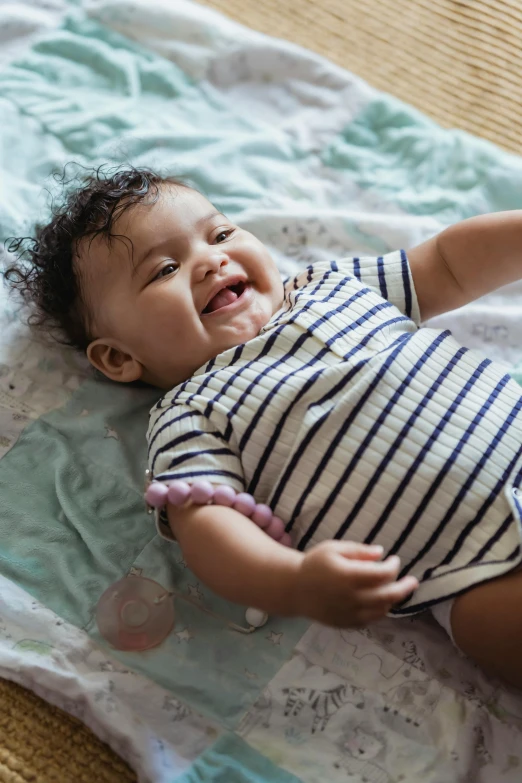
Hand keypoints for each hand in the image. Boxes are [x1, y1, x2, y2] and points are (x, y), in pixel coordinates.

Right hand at [295, 540, 418, 627]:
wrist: (294, 589)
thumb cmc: (314, 564)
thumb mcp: (333, 548)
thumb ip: (358, 551)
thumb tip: (381, 553)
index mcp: (348, 576)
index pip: (382, 574)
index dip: (393, 566)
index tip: (394, 559)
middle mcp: (352, 597)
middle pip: (388, 595)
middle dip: (404, 587)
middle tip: (413, 581)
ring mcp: (350, 613)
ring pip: (382, 610)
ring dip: (394, 599)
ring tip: (399, 590)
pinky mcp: (347, 624)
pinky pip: (371, 620)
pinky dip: (381, 611)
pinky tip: (383, 602)